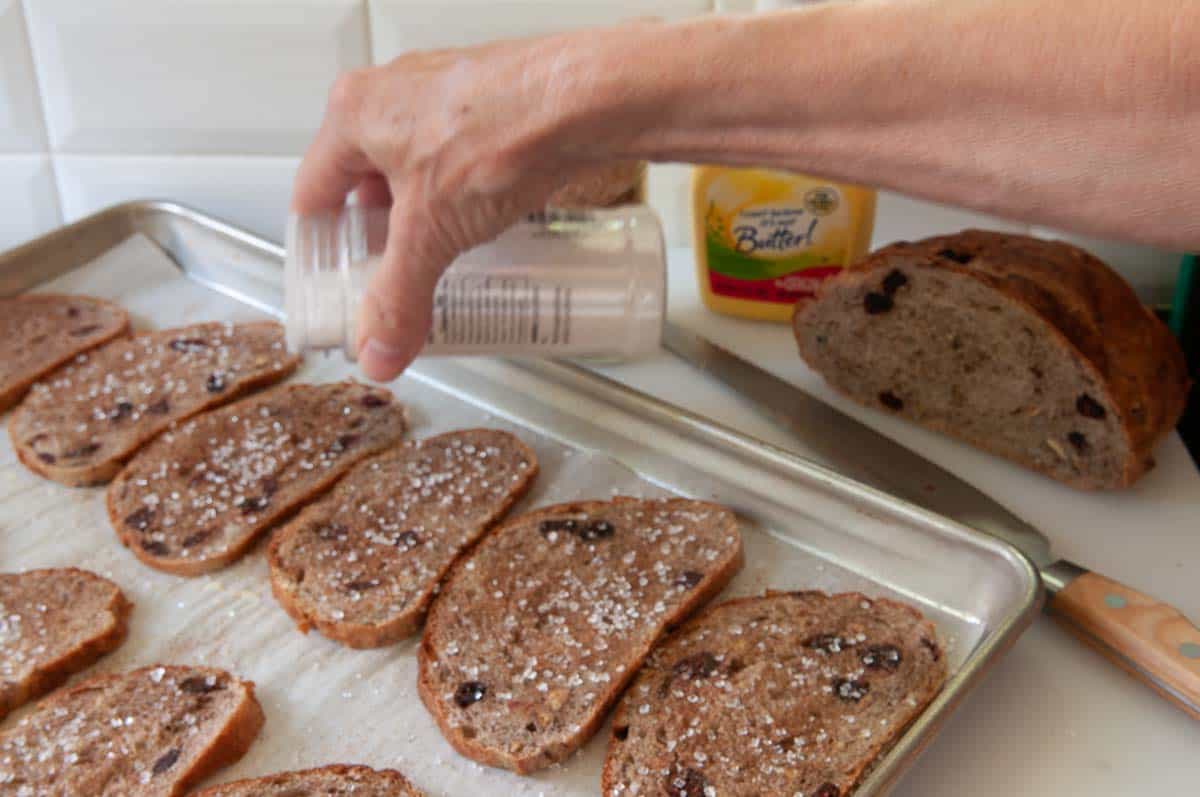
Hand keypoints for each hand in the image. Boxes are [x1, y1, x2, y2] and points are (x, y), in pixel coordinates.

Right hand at [291, 30, 644, 380]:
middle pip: (365, 183)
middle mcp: (394, 94)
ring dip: (422, 218)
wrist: (584, 102)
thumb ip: (399, 298)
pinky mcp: (491, 106)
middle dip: (378, 237)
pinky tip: (480, 229)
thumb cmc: (501, 134)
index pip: (313, 193)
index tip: (332, 283)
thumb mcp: (431, 234)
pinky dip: (461, 199)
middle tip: (389, 281)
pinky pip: (459, 162)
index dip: (321, 247)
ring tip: (437, 261)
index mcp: (354, 113)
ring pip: (416, 171)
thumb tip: (378, 349)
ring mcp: (444, 95)